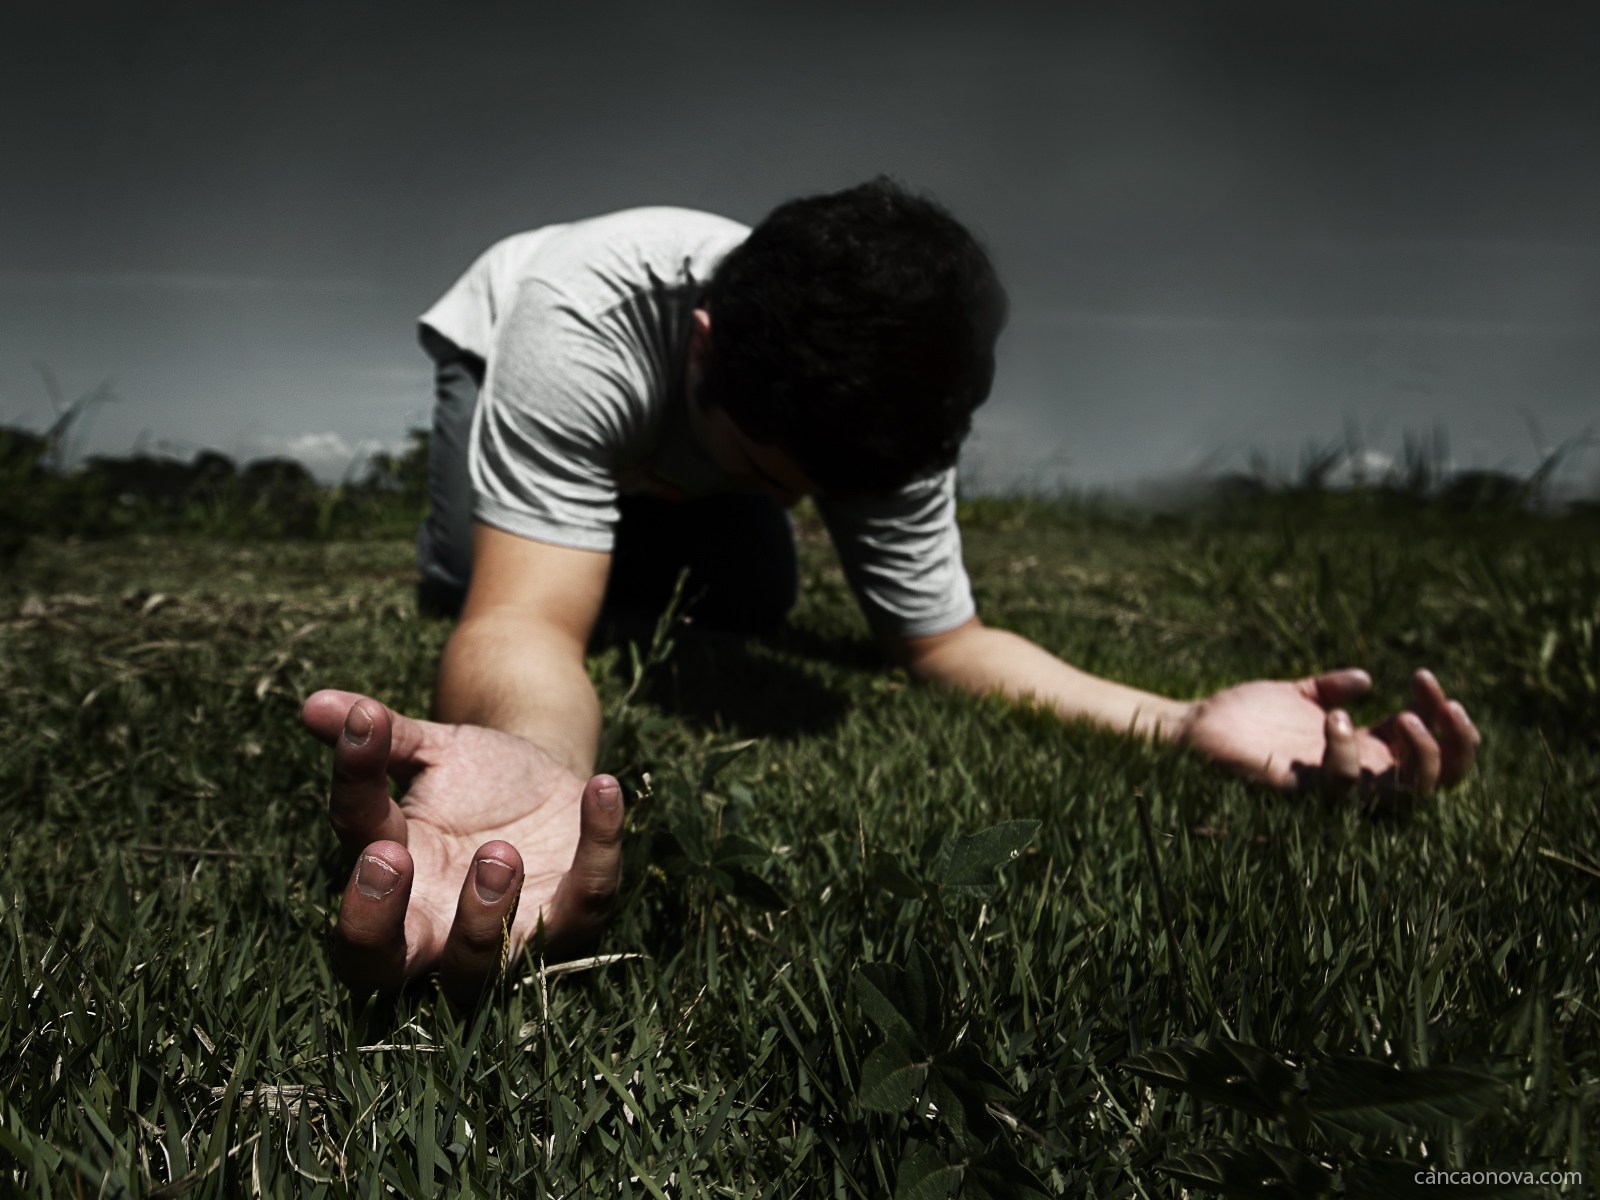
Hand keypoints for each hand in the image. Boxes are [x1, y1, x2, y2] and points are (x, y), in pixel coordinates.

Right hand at [302, 689, 624, 1005]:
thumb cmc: (473, 776)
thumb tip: (316, 703)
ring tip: (500, 850)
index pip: (352, 864)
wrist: (548, 784)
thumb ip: (382, 735)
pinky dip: (599, 844)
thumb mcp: (431, 749)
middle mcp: (435, 926)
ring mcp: (504, 934)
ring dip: (486, 916)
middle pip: (381, 965)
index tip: (364, 749)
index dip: (351, 807)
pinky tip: (601, 787)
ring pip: (481, 966)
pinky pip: (589, 897)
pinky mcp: (573, 914)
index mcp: (394, 880)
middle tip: (391, 857)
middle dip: (375, 924)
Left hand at [1180, 668, 1478, 795]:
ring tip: (1403, 717)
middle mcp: (1358, 774)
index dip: (1440, 716)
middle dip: (1458, 746)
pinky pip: (1344, 786)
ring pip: (1407, 793)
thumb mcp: (1297, 695)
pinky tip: (1336, 718)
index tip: (1421, 677)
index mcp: (1363, 750)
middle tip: (1447, 705)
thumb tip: (1369, 679)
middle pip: (1440, 781)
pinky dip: (1349, 752)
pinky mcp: (1302, 792)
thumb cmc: (1241, 716)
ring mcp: (1334, 787)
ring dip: (1420, 755)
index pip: (1429, 745)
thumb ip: (1332, 688)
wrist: (1189, 729)